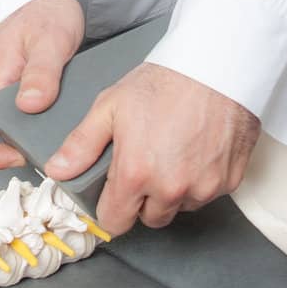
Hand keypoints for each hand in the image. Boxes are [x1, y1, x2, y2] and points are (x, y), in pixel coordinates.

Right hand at [0, 0, 83, 170]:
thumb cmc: (46, 12)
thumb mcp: (52, 41)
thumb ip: (42, 73)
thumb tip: (29, 105)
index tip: (21, 153)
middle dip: (9, 150)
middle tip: (44, 144)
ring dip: (18, 136)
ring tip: (51, 130)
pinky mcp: (5, 84)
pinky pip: (6, 113)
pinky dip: (24, 122)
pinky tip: (49, 116)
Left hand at [44, 63, 259, 235]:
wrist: (215, 65)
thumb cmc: (162, 81)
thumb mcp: (110, 106)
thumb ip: (82, 144)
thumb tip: (57, 171)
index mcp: (136, 174)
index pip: (115, 222)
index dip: (110, 208)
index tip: (113, 192)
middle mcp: (171, 189)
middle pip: (149, 218)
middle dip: (143, 198)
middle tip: (145, 161)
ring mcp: (204, 188)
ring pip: (180, 207)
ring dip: (173, 190)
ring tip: (172, 150)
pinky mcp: (229, 182)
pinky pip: (208, 194)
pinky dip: (200, 179)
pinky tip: (195, 149)